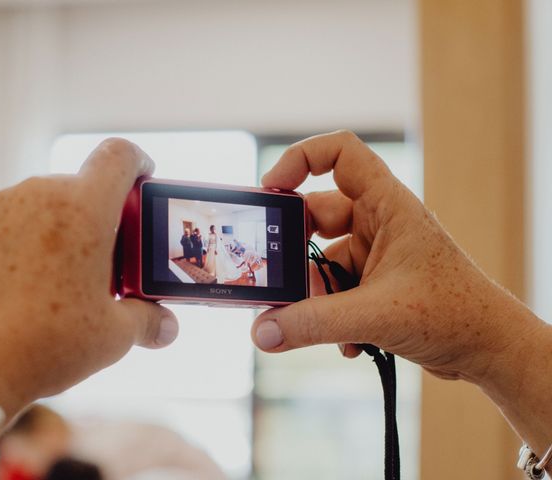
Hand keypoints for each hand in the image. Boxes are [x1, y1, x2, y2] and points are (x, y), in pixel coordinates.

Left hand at [0, 138, 178, 415]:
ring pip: (46, 203)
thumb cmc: (45, 343)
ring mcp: (0, 207)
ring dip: (64, 227)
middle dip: (102, 213)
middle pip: (84, 185)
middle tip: (109, 256)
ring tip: (65, 275)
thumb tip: (166, 326)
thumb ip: (148, 321)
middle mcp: (41, 195)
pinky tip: (27, 282)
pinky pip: (12, 219)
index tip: (144, 178)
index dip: (138, 162)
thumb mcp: (113, 335)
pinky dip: (28, 239)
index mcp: (85, 209)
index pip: (120, 156)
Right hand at [251, 131, 545, 385]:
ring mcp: (375, 253)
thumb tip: (263, 331)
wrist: (489, 349)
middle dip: (295, 248)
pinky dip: (329, 313)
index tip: (271, 188)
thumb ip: (315, 322)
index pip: (340, 153)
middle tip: (275, 272)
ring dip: (313, 294)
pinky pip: (335, 289)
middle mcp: (379, 222)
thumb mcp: (377, 314)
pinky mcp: (374, 283)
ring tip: (312, 324)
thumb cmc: (455, 313)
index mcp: (387, 205)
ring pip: (322, 259)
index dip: (300, 159)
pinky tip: (346, 343)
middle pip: (317, 214)